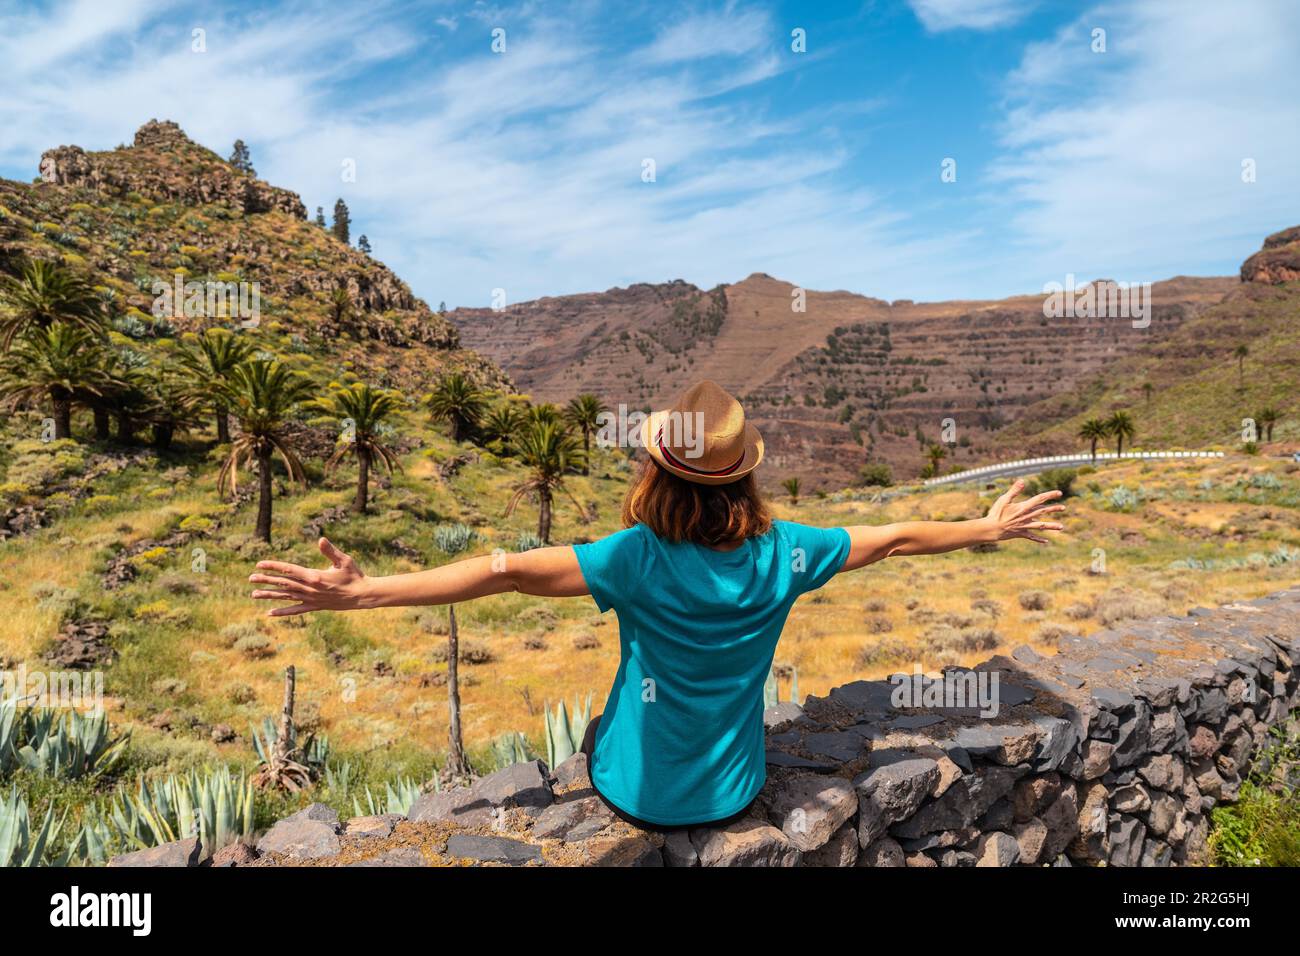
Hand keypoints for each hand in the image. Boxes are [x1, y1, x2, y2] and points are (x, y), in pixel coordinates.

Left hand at [249, 537, 367, 616]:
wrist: (362, 595)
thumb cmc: (354, 575)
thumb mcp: (344, 560)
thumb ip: (330, 551)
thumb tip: (320, 540)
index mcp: (315, 576)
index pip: (289, 570)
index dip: (274, 566)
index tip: (260, 564)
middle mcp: (310, 589)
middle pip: (284, 583)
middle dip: (266, 580)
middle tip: (250, 578)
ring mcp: (311, 599)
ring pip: (286, 597)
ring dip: (269, 595)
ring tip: (254, 594)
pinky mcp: (315, 606)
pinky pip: (296, 610)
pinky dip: (283, 611)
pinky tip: (270, 613)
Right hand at [983, 478, 1065, 544]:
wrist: (991, 529)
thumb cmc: (996, 513)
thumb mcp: (1004, 499)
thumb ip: (1014, 491)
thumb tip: (1023, 481)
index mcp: (1023, 507)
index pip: (1039, 499)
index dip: (1050, 495)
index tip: (1059, 493)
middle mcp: (1026, 517)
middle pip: (1043, 512)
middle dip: (1054, 509)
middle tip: (1064, 507)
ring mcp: (1024, 526)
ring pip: (1041, 526)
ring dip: (1052, 526)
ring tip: (1061, 527)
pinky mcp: (1021, 534)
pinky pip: (1032, 537)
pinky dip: (1038, 539)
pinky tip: (1046, 541)